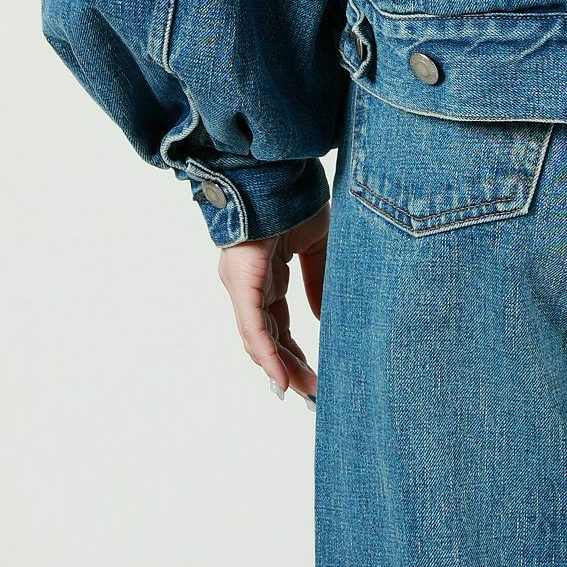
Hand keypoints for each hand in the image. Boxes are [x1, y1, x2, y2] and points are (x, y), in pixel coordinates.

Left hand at [217, 204, 328, 402]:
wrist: (278, 171)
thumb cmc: (296, 199)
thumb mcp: (316, 245)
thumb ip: (318, 280)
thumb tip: (324, 317)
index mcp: (267, 275)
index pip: (278, 324)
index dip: (295, 352)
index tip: (316, 376)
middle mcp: (249, 285)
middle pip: (268, 338)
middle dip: (291, 368)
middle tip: (314, 395)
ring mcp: (242, 285)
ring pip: (259, 339)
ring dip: (282, 368)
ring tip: (306, 393)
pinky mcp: (242, 281)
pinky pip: (254, 326)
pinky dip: (267, 354)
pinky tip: (282, 377)